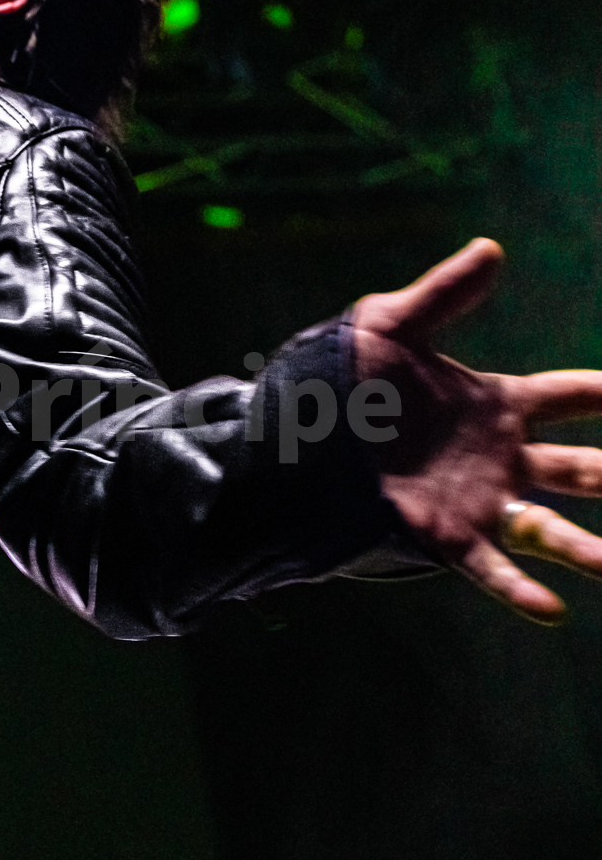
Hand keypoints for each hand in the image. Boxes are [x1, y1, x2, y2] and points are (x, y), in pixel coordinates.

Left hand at [352, 236, 601, 621]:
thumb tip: (492, 249)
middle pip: (582, 467)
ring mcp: (478, 500)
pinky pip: (491, 568)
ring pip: (552, 528)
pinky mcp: (444, 536)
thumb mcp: (389, 326)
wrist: (288, 435)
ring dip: (591, 549)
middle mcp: (499, 457)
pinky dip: (521, 590)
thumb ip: (443, 295)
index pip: (573, 396)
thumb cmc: (338, 377)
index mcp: (496, 405)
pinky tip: (552, 610)